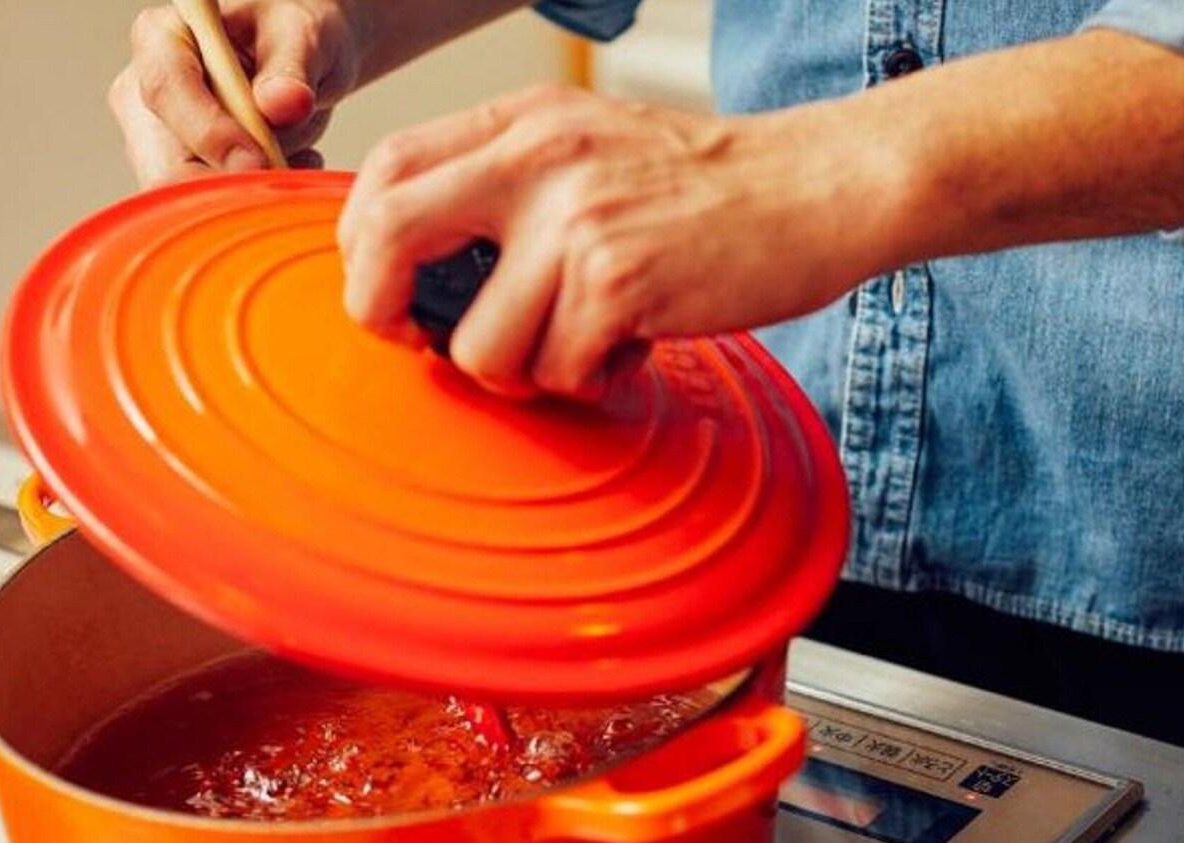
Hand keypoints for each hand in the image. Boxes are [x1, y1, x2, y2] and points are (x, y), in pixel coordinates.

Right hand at [110, 0, 362, 185]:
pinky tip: (286, 168)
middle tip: (288, 177)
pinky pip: (207, 210)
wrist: (300, 61)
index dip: (209, 133)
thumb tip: (283, 104)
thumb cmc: (292, 34)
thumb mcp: (302, 34)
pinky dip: (252, 203)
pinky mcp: (179, 174)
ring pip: (186, 199)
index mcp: (162, 38)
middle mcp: (143, 91)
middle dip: (228, 184)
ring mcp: (156, 140)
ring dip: (247, 195)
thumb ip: (293, 66)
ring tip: (297, 156)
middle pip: (162, 163)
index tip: (259, 160)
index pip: (166, 90)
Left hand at [336, 85, 896, 396]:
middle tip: (425, 344)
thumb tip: (419, 270)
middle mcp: (537, 157)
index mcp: (521, 122)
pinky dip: (593, 380)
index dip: (363, 248)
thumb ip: (509, 184)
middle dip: (384, 313)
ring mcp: (576, 218)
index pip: (386, 170)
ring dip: (523, 374)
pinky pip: (560, 372)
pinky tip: (635, 347)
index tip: (395, 294)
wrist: (819, 186)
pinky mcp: (620, 279)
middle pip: (389, 235)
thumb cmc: (707, 187)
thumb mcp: (591, 148)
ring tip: (579, 347)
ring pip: (479, 345)